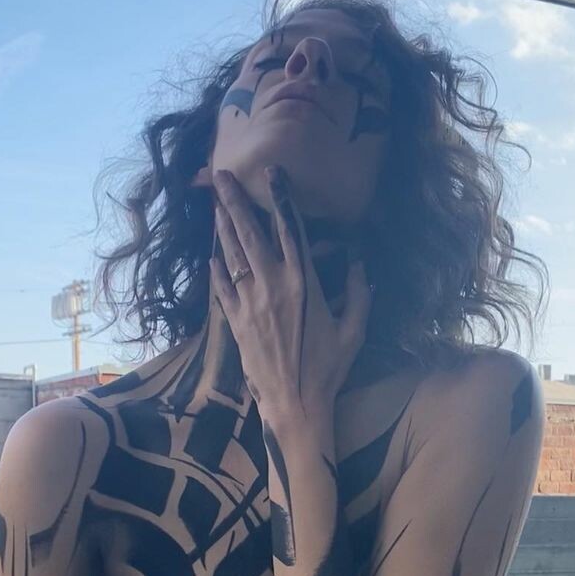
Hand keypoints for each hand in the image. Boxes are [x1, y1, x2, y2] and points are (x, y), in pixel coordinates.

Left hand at [209, 165, 372, 420]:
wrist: (294, 403)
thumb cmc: (329, 368)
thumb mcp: (354, 330)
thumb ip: (359, 293)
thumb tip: (362, 262)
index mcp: (304, 282)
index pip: (290, 229)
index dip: (280, 198)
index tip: (272, 173)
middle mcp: (273, 285)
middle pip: (251, 234)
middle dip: (235, 202)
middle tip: (220, 176)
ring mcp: (250, 303)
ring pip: (233, 255)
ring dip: (223, 227)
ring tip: (214, 204)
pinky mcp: (236, 323)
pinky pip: (223, 289)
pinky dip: (217, 269)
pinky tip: (212, 254)